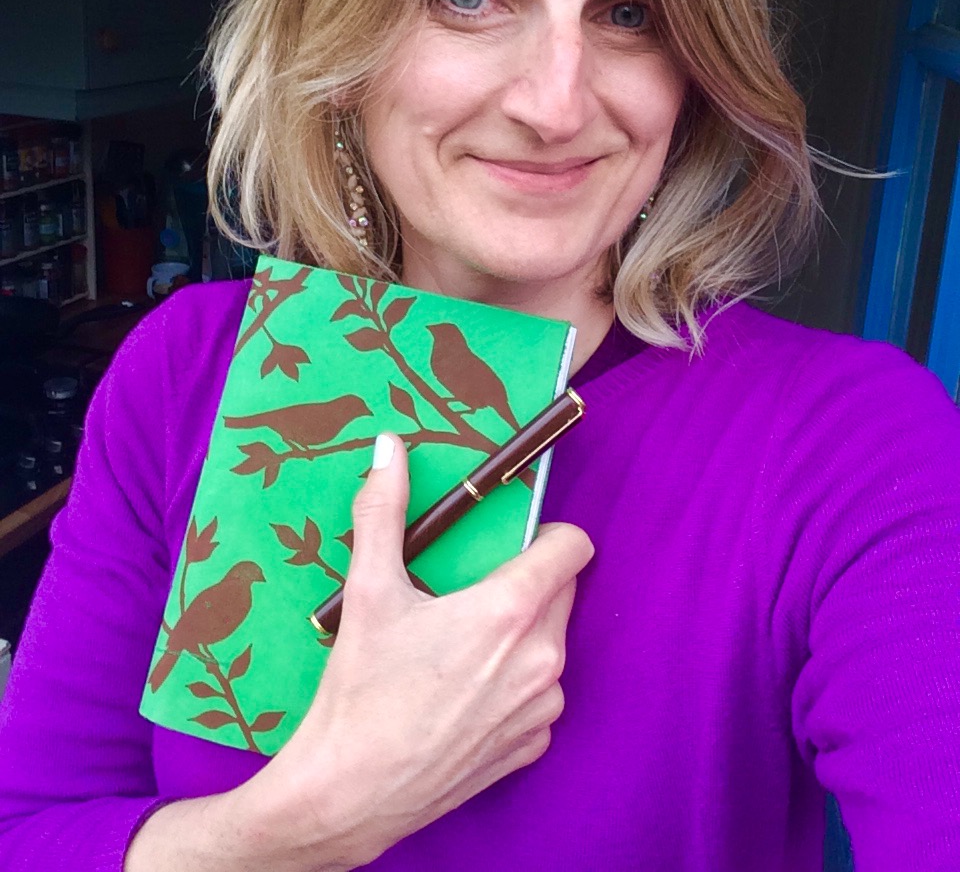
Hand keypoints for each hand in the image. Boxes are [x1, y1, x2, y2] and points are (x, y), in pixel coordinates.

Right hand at [237, 431, 593, 868]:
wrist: (349, 794)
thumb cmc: (360, 691)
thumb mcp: (368, 590)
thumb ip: (383, 510)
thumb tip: (389, 447)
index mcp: (509, 612)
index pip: (572, 546)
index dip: (547, 533)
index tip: (512, 538)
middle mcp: (541, 659)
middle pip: (560, 592)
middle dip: (524, 581)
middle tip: (467, 590)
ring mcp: (540, 708)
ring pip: (549, 643)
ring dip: (519, 634)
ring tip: (458, 645)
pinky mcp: (530, 746)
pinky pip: (538, 693)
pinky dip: (512, 683)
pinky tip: (463, 691)